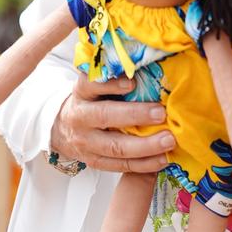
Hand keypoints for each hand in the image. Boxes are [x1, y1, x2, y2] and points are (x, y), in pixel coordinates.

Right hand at [50, 73, 175, 171]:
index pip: (91, 85)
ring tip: (169, 141)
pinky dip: (144, 165)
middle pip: (106, 117)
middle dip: (136, 116)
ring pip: (116, 148)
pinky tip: (163, 159)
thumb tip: (146, 65)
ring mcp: (86, 144)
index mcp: (81, 93)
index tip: (132, 82)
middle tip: (161, 114)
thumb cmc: (90, 100)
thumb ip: (114, 76)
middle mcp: (81, 118)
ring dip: (145, 146)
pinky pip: (121, 166)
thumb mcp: (94, 83)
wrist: (63, 128)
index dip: (111, 84)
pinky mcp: (95, 162)